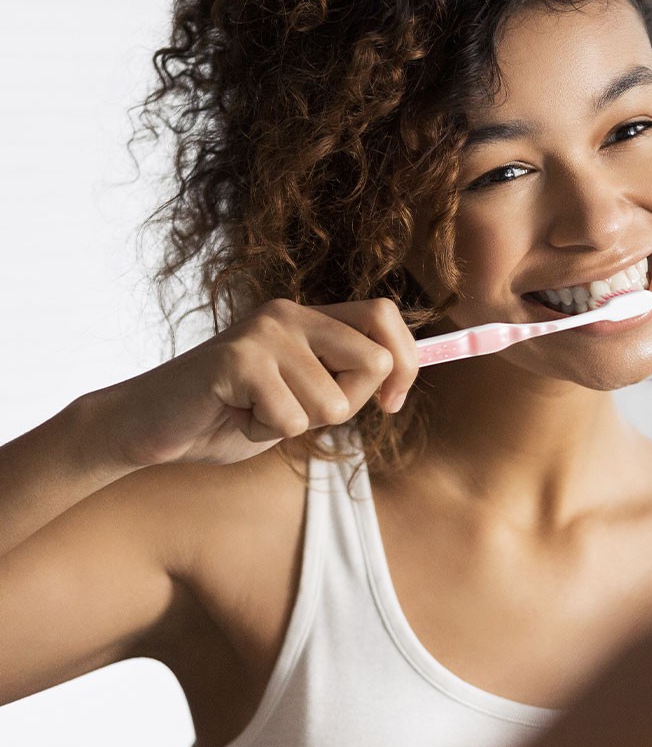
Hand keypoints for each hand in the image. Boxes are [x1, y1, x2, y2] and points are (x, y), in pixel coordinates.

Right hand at [83, 298, 417, 470]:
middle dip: (347, 405)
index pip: (384, 315)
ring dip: (294, 426)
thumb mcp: (301, 395)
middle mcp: (289, 313)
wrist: (151, 425)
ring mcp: (264, 333)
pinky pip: (290, 418)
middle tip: (296, 411)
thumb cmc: (230, 414)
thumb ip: (342, 380)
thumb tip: (400, 379)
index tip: (392, 404)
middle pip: (373, 361)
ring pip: (332, 402)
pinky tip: (234, 416)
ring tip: (253, 411)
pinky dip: (263, 433)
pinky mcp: (238, 359)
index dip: (406, 361)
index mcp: (309, 316)